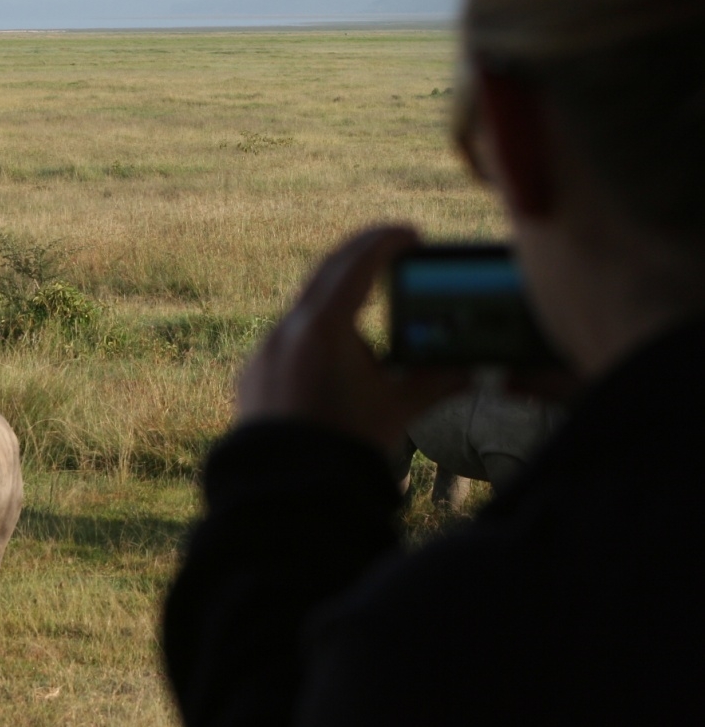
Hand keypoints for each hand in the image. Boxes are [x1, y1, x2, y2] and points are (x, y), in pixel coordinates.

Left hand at [235, 226, 467, 450]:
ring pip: (303, 310)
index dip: (387, 243)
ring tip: (370, 306)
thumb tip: (473, 369)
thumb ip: (436, 381)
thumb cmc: (344, 446)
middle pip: (325, 275)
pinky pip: (285, 341)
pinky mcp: (253, 374)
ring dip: (337, 301)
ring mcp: (264, 352)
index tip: (412, 234)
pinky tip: (334, 352)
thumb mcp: (397, 407)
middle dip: (361, 260)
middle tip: (394, 252)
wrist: (287, 492)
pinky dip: (313, 334)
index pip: (357, 265)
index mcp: (322, 327)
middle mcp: (286, 330)